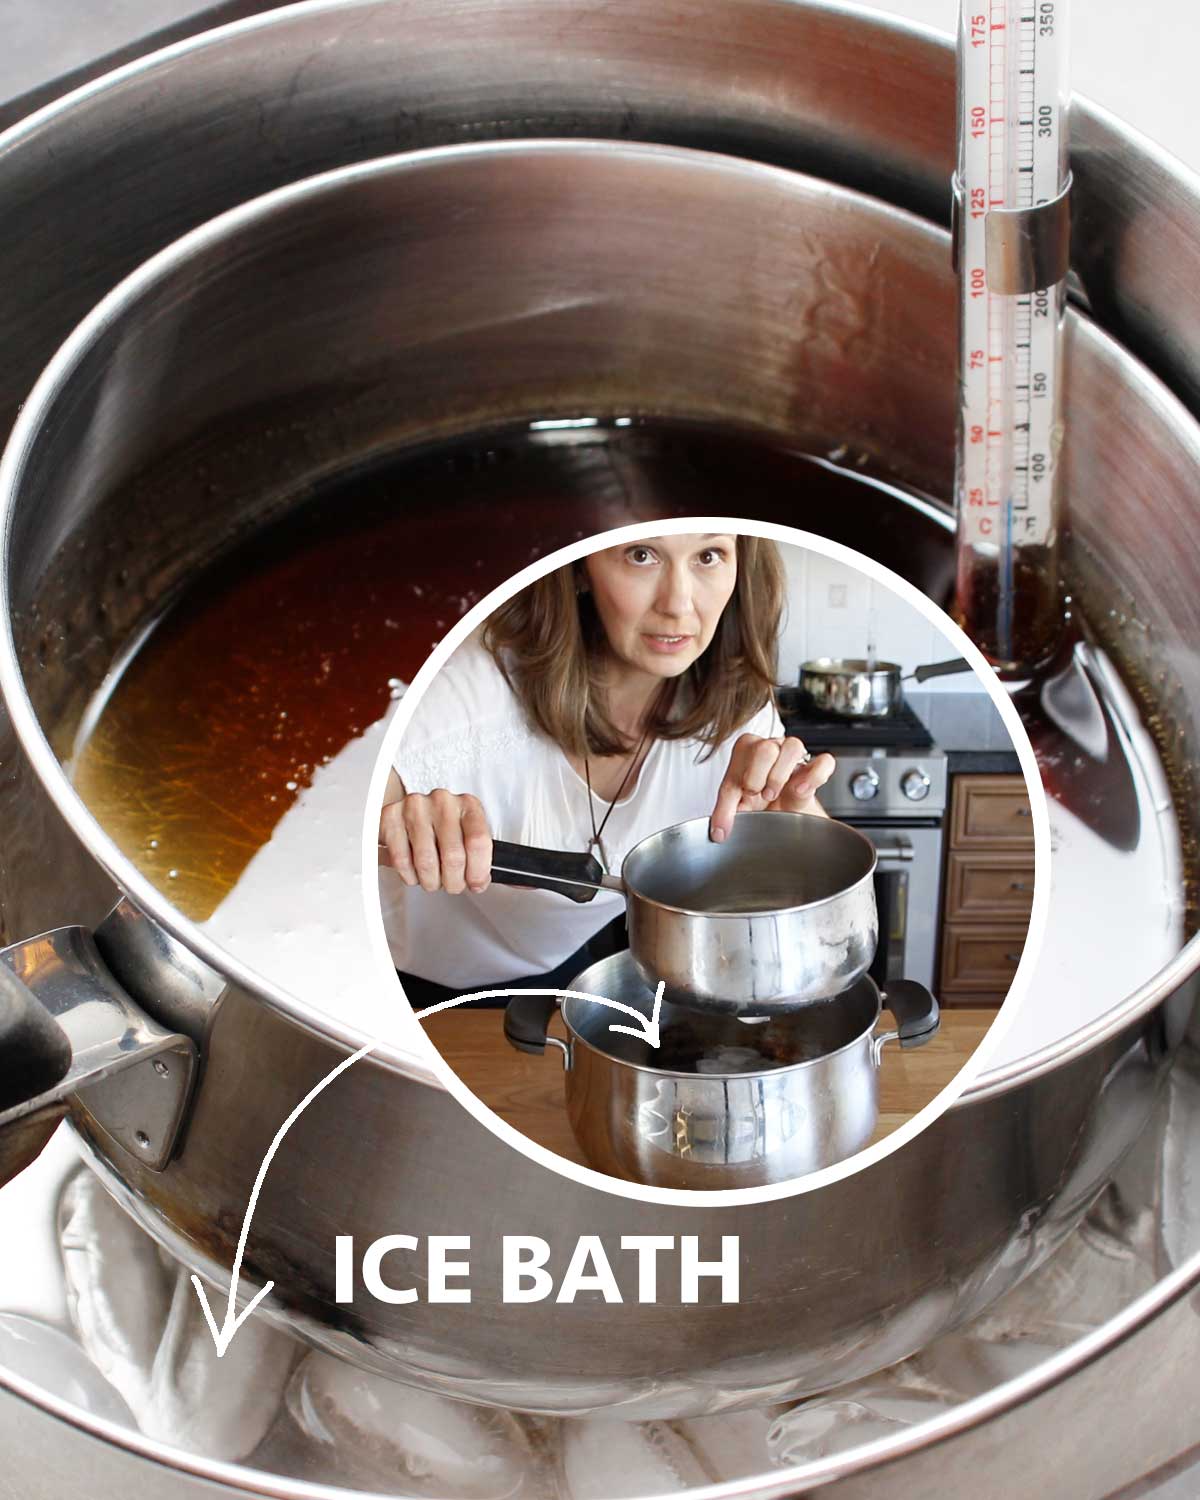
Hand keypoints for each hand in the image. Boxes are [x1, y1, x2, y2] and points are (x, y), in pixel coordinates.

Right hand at [379, 790, 492, 893]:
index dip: (478, 871)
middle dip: (453, 882)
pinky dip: (409, 876)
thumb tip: (479, 883)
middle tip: (452, 885)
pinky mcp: (391, 817)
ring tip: (432, 880)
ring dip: (431, 881)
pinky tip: (415, 872)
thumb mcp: (466, 834)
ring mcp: (415, 808)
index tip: (475, 884)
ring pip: (427, 863)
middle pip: (453, 857)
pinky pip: (402, 861)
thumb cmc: (442, 827)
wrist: (409, 812)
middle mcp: (442, 802)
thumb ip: (477, 856)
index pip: (478, 842)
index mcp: (468, 805)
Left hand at [709, 735, 835, 841]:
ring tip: (774, 794)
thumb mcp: (738, 807)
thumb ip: (725, 814)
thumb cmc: (760, 806)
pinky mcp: (815, 769)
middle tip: (757, 794)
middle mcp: (772, 748)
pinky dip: (814, 776)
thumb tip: (718, 831)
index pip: (741, 753)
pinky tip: (801, 790)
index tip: (740, 799)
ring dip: (780, 775)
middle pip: (765, 746)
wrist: (784, 819)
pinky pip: (824, 762)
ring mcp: (795, 757)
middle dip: (757, 775)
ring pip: (793, 746)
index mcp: (748, 751)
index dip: (737, 780)